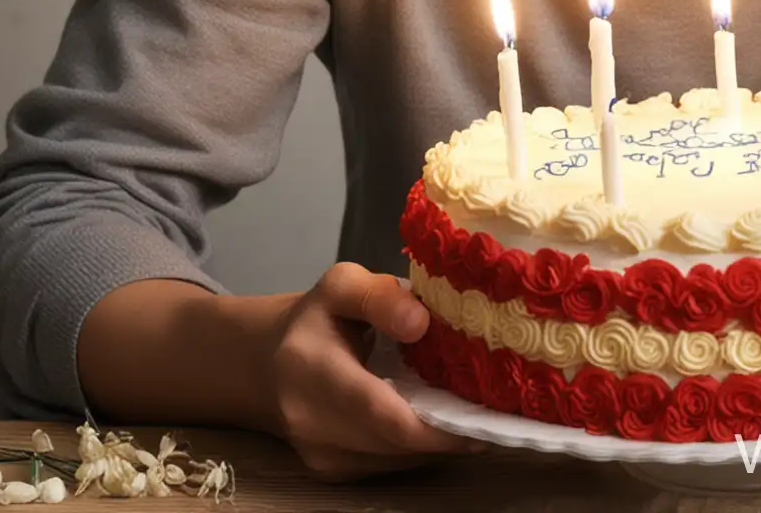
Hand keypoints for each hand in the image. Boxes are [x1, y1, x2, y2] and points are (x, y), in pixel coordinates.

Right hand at [260, 262, 479, 478]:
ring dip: (437, 439)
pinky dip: (418, 445)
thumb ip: (380, 297)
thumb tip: (422, 323)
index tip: (486, 416)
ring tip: (471, 410)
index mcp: (310, 368)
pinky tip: (435, 420)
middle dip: (450, 431)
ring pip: (398, 458)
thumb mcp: (342, 286)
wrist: (266, 364)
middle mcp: (311, 423)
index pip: (383, 414)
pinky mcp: (331, 472)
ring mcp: (320, 456)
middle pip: (397, 443)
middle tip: (495, 408)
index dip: (439, 425)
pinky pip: (389, 464)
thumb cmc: (315, 319)